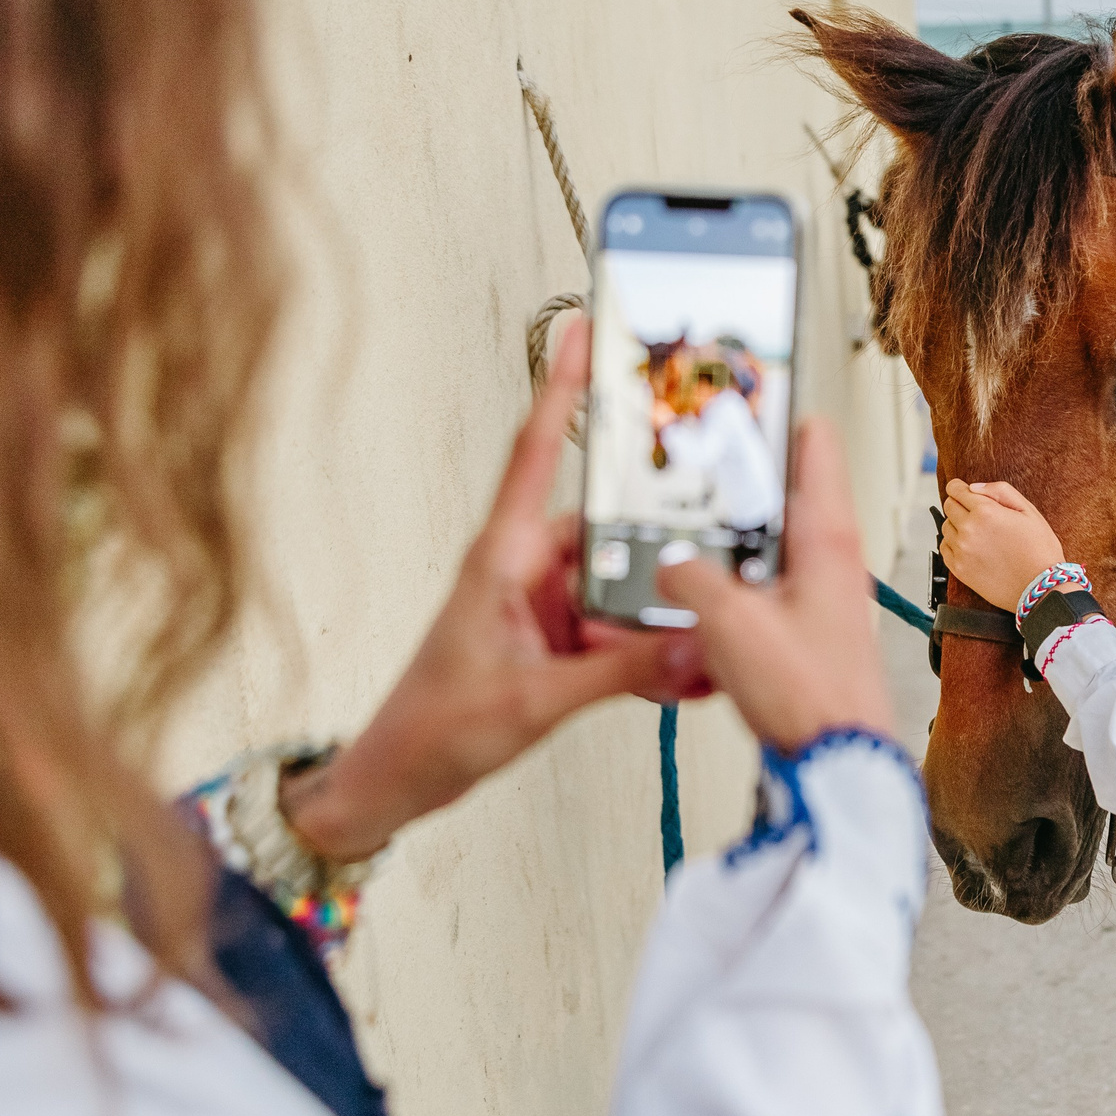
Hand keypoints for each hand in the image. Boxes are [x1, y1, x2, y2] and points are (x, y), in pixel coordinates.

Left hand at [280, 317, 708, 861]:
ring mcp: (544, 607)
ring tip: (702, 641)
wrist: (396, 782)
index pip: (538, 455)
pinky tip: (684, 673)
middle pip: (612, 531)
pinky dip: (651, 651)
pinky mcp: (556, 643)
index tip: (584, 333)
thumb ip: (624, 673)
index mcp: (503, 558)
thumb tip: (696, 646)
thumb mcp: (537, 699)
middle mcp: (525, 570)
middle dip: (666, 546)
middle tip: (718, 547)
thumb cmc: (432, 728)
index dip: (561, 390)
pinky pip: (619, 631)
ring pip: (624, 587)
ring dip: (661, 615)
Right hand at [656, 419, 893, 751]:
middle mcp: (831, 559)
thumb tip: (670, 564)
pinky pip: (762, 590)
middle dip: (736, 481)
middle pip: (781, 494)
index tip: (743, 389)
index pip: (814, 445)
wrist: (839, 763)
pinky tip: (697, 601)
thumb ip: (691, 580)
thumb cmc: (812, 697)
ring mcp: (820, 596)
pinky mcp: (806, 631)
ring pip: (767, 544)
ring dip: (728, 540)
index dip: (778, 412)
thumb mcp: (730, 624)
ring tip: (683, 534)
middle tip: (693, 464)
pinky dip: (731, 587)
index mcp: (827, 537)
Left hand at [938, 479, 1065, 613]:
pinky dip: (954, 544)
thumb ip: (1000, 491)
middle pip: (949, 506)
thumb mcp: (1028, 511)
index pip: (956, 490)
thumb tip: (974, 487)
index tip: (963, 490)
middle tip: (977, 513)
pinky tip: (972, 547)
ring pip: (946, 527)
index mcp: (985, 512)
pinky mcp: (959, 569)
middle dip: (960, 504)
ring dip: (958, 525)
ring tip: (979, 533)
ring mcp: (961, 551)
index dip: (959, 487)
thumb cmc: (1039, 550)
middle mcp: (969, 530)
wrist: (1040, 588)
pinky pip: (945, 548)